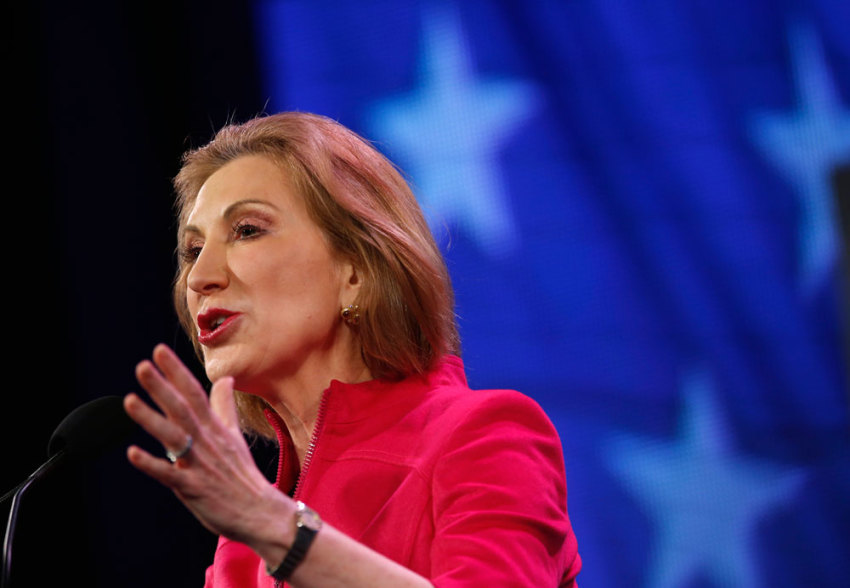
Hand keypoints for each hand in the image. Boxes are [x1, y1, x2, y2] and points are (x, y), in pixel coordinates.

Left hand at [124, 344, 291, 547]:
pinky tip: (132, 453)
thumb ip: (224, 407)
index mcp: (215, 428)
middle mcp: (207, 441)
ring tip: (129, 401)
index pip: (194, 393)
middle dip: (162, 387)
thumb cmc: (242, 475)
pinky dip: (152, 464)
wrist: (261, 511)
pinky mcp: (194, 488)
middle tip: (142, 366)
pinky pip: (171, 474)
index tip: (159, 351)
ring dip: (151, 418)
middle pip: (182, 408)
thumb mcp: (234, 436)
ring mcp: (200, 464)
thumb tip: (224, 379)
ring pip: (174, 436)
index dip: (176, 372)